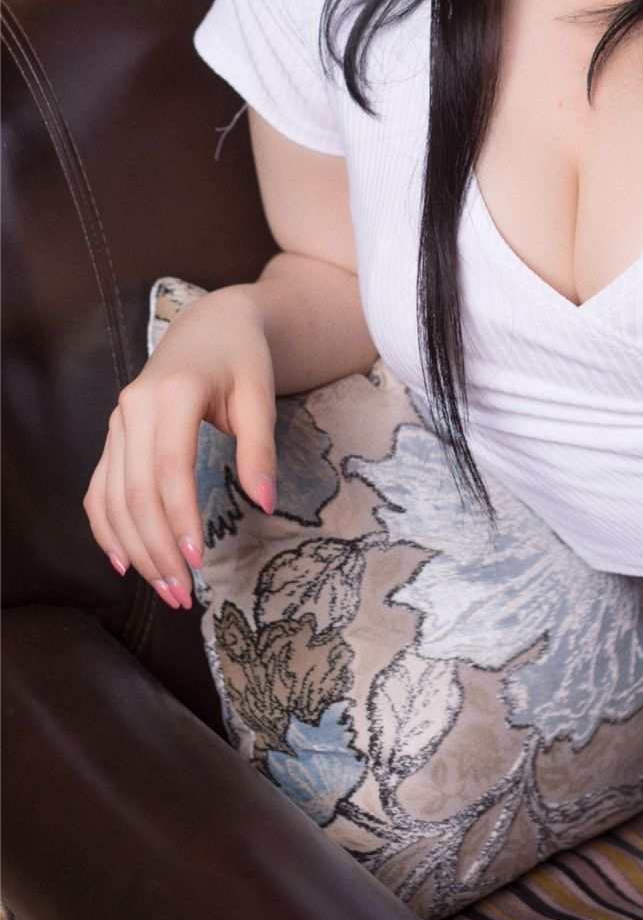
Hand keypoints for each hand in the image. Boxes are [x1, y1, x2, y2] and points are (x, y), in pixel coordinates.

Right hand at [81, 285, 278, 609]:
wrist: (212, 324)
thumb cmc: (242, 357)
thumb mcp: (260, 393)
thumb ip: (260, 448)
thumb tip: (264, 503)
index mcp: (170, 395)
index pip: (168, 470)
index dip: (179, 519)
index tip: (198, 562)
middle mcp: (132, 410)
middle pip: (136, 492)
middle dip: (156, 549)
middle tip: (183, 594)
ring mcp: (117, 423)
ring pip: (113, 498)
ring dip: (134, 549)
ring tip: (165, 588)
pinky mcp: (113, 436)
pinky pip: (100, 489)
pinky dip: (107, 528)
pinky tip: (124, 562)